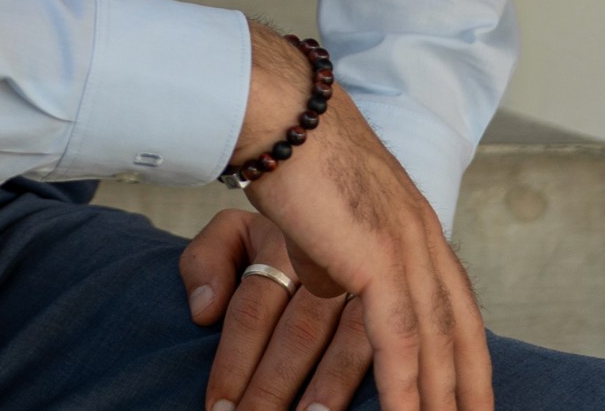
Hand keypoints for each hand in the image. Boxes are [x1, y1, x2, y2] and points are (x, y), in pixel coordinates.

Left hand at [180, 207, 371, 410]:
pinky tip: (379, 406)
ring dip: (331, 388)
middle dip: (273, 387)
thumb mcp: (232, 235)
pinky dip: (382, 383)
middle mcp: (327, 263)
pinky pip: (390, 347)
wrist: (330, 213)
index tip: (218, 408)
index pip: (253, 307)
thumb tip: (205, 312)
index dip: (233, 361)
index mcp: (281, 242)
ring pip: (351, 340)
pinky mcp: (399, 308)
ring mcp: (369, 285)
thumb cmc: (270, 246)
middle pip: (299, 332)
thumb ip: (206, 261)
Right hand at [229, 23, 490, 410]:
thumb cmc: (287, 146)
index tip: (470, 393)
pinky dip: (408, 389)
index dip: (465, 351)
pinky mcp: (381, 259)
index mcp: (412, 220)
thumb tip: (330, 289)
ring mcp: (407, 245)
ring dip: (441, 399)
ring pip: (437, 342)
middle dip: (470, 385)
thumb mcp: (321, 214)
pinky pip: (402, 342)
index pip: (453, 301)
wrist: (277, 109)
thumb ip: (334, 254)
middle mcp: (422, 233)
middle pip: (460, 328)